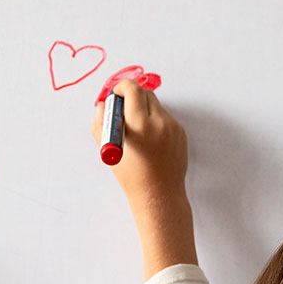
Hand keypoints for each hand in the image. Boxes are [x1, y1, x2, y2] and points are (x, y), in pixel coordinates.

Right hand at [92, 79, 187, 206]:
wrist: (159, 196)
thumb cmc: (132, 177)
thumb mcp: (109, 150)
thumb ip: (101, 123)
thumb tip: (103, 105)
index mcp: (139, 125)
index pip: (132, 89)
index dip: (121, 87)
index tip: (116, 94)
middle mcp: (159, 123)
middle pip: (145, 92)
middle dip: (132, 96)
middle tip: (123, 110)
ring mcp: (173, 127)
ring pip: (156, 105)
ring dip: (144, 110)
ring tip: (137, 131)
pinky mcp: (181, 133)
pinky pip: (165, 118)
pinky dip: (155, 122)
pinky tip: (150, 141)